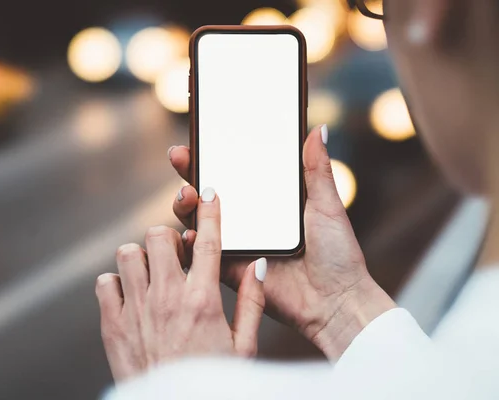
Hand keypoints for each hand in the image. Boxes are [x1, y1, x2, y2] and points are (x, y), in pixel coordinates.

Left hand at [96, 188, 266, 381]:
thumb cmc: (213, 382)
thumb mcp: (244, 347)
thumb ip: (252, 302)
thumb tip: (257, 265)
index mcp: (203, 301)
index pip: (209, 242)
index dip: (210, 211)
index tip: (209, 193)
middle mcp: (167, 298)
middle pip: (158, 236)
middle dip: (167, 239)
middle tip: (175, 256)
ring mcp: (136, 310)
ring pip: (127, 253)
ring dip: (140, 258)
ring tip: (152, 274)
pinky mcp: (112, 324)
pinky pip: (104, 283)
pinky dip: (115, 284)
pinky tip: (131, 296)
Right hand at [168, 125, 395, 359]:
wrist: (336, 301)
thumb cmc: (338, 254)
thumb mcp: (326, 205)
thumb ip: (317, 170)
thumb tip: (319, 130)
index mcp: (268, 202)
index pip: (234, 172)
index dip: (213, 154)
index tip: (199, 136)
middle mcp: (248, 221)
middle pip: (210, 192)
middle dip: (190, 172)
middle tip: (181, 157)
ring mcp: (237, 245)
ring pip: (199, 221)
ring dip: (185, 205)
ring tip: (187, 195)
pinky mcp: (231, 270)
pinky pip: (202, 256)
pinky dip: (190, 244)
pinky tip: (189, 234)